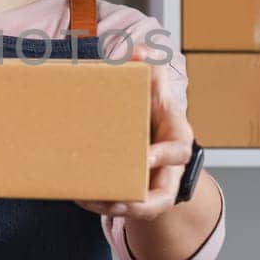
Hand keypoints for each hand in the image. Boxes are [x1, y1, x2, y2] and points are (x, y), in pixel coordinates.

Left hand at [75, 43, 193, 221]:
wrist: (151, 135)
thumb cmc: (152, 108)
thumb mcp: (155, 86)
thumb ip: (151, 67)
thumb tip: (138, 51)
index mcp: (175, 137)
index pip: (179, 149)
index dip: (165, 155)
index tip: (146, 158)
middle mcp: (168, 168)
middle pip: (162, 193)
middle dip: (137, 199)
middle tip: (114, 198)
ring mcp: (154, 185)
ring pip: (142, 207)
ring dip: (115, 207)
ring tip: (89, 200)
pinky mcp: (137, 195)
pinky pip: (124, 208)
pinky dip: (103, 205)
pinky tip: (80, 197)